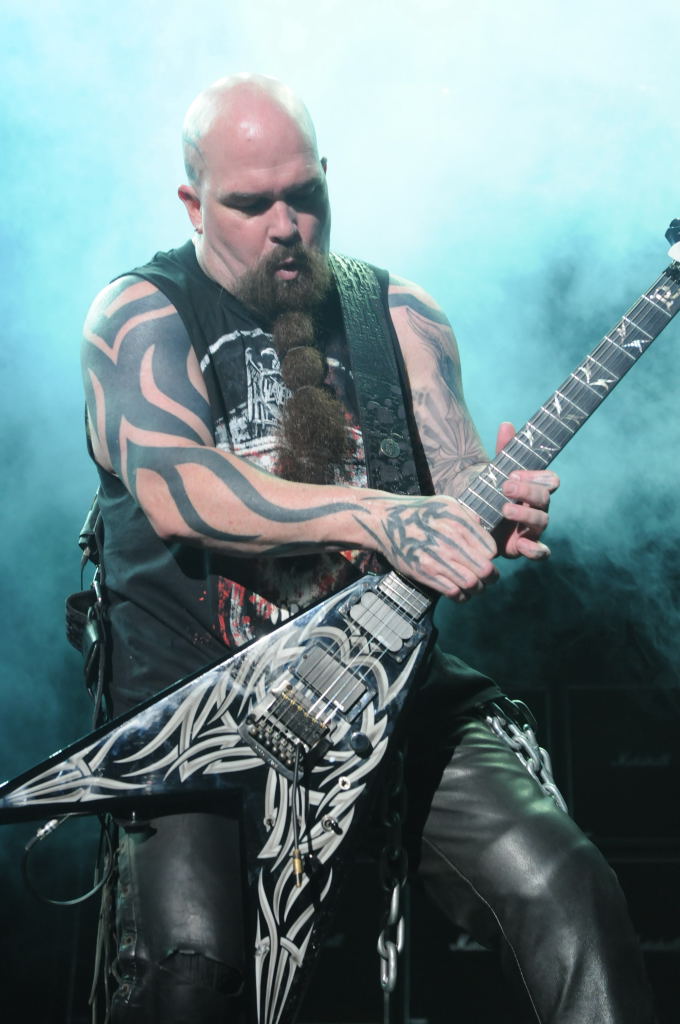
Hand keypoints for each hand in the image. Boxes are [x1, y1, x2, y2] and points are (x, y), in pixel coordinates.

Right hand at [370, 493, 498, 600]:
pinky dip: (461, 595)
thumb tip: (483, 529)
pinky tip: (459, 589)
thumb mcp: (446, 503)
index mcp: (459, 523)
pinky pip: (453, 592)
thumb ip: (468, 516)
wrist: (386, 521)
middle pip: (485, 570)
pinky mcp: (425, 573)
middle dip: (491, 576)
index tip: (485, 556)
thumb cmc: (419, 511)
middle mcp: (450, 542)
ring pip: (472, 584)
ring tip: (475, 585)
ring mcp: (437, 560)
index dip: (491, 556)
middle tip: (488, 576)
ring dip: (478, 588)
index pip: (491, 549)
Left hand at [494, 421, 558, 559]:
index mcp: (534, 488)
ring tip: (504, 509)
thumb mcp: (494, 473)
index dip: (536, 477)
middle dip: (526, 491)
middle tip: (505, 486)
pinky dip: (535, 550)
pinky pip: (540, 552)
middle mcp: (537, 508)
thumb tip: (507, 424)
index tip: (514, 473)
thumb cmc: (490, 494)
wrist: (476, 522)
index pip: (549, 480)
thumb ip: (503, 451)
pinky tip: (521, 544)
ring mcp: (532, 529)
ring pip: (542, 522)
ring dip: (525, 515)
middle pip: (544, 498)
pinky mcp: (523, 548)